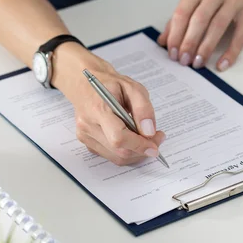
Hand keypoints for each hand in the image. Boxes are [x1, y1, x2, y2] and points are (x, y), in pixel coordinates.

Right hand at [52, 43, 164, 165]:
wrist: (86, 84)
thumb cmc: (110, 85)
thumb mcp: (133, 88)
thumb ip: (143, 109)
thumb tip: (149, 132)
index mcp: (98, 109)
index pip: (118, 137)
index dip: (139, 145)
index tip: (155, 145)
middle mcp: (88, 125)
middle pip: (119, 151)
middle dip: (142, 149)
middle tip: (157, 139)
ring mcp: (85, 136)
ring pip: (117, 157)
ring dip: (136, 153)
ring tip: (146, 138)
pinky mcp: (87, 143)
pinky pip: (112, 156)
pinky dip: (126, 152)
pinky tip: (132, 139)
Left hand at [157, 0, 242, 70]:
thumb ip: (182, 17)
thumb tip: (164, 41)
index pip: (182, 12)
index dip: (176, 35)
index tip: (172, 53)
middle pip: (199, 19)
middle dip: (189, 43)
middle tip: (184, 61)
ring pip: (217, 26)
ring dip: (206, 48)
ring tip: (198, 63)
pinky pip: (240, 36)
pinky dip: (230, 52)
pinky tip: (222, 64)